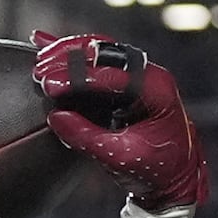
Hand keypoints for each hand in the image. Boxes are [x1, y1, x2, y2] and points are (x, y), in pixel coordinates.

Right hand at [31, 34, 207, 210]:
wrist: (176, 175)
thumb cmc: (159, 167)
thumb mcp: (121, 157)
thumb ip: (87, 137)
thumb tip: (56, 117)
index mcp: (156, 89)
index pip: (112, 74)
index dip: (77, 78)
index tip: (50, 85)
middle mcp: (149, 74)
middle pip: (105, 52)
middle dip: (69, 59)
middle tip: (41, 71)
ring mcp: (137, 74)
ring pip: (99, 50)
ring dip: (67, 54)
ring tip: (41, 62)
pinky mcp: (123, 81)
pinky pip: (95, 61)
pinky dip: (70, 54)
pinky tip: (46, 41)